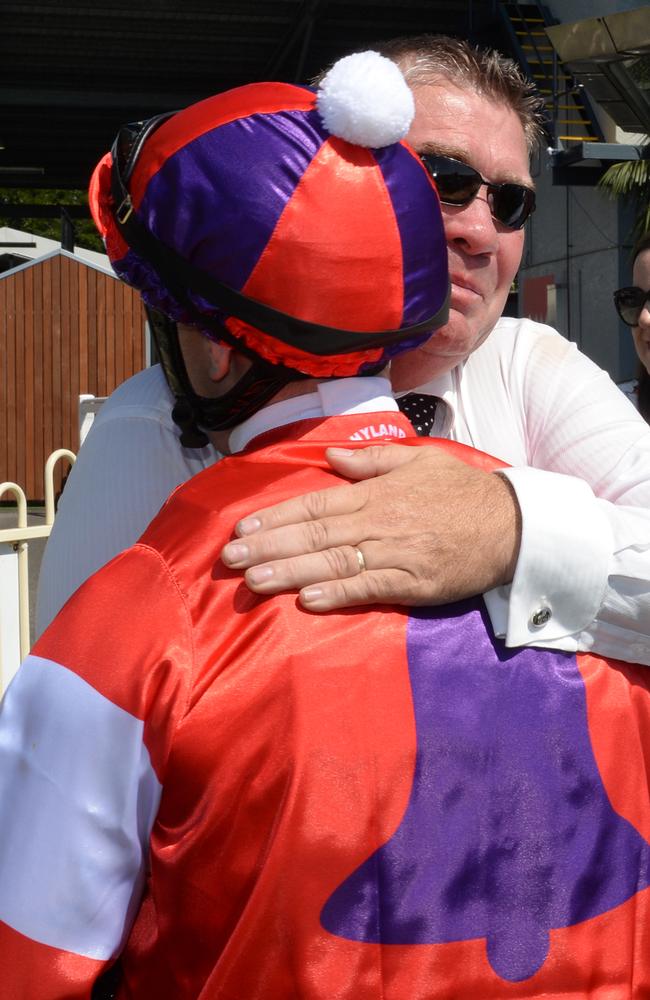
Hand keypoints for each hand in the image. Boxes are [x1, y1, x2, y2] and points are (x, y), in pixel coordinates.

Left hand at [221, 443, 521, 610]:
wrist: (512, 525)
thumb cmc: (462, 492)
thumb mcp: (419, 462)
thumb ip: (373, 462)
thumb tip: (331, 460)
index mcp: (375, 493)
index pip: (315, 505)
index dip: (276, 517)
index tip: (242, 528)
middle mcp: (379, 522)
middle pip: (315, 535)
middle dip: (269, 546)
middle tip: (230, 559)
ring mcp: (396, 553)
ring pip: (334, 562)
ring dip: (291, 572)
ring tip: (254, 581)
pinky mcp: (414, 583)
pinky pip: (370, 589)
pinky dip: (338, 595)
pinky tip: (307, 601)